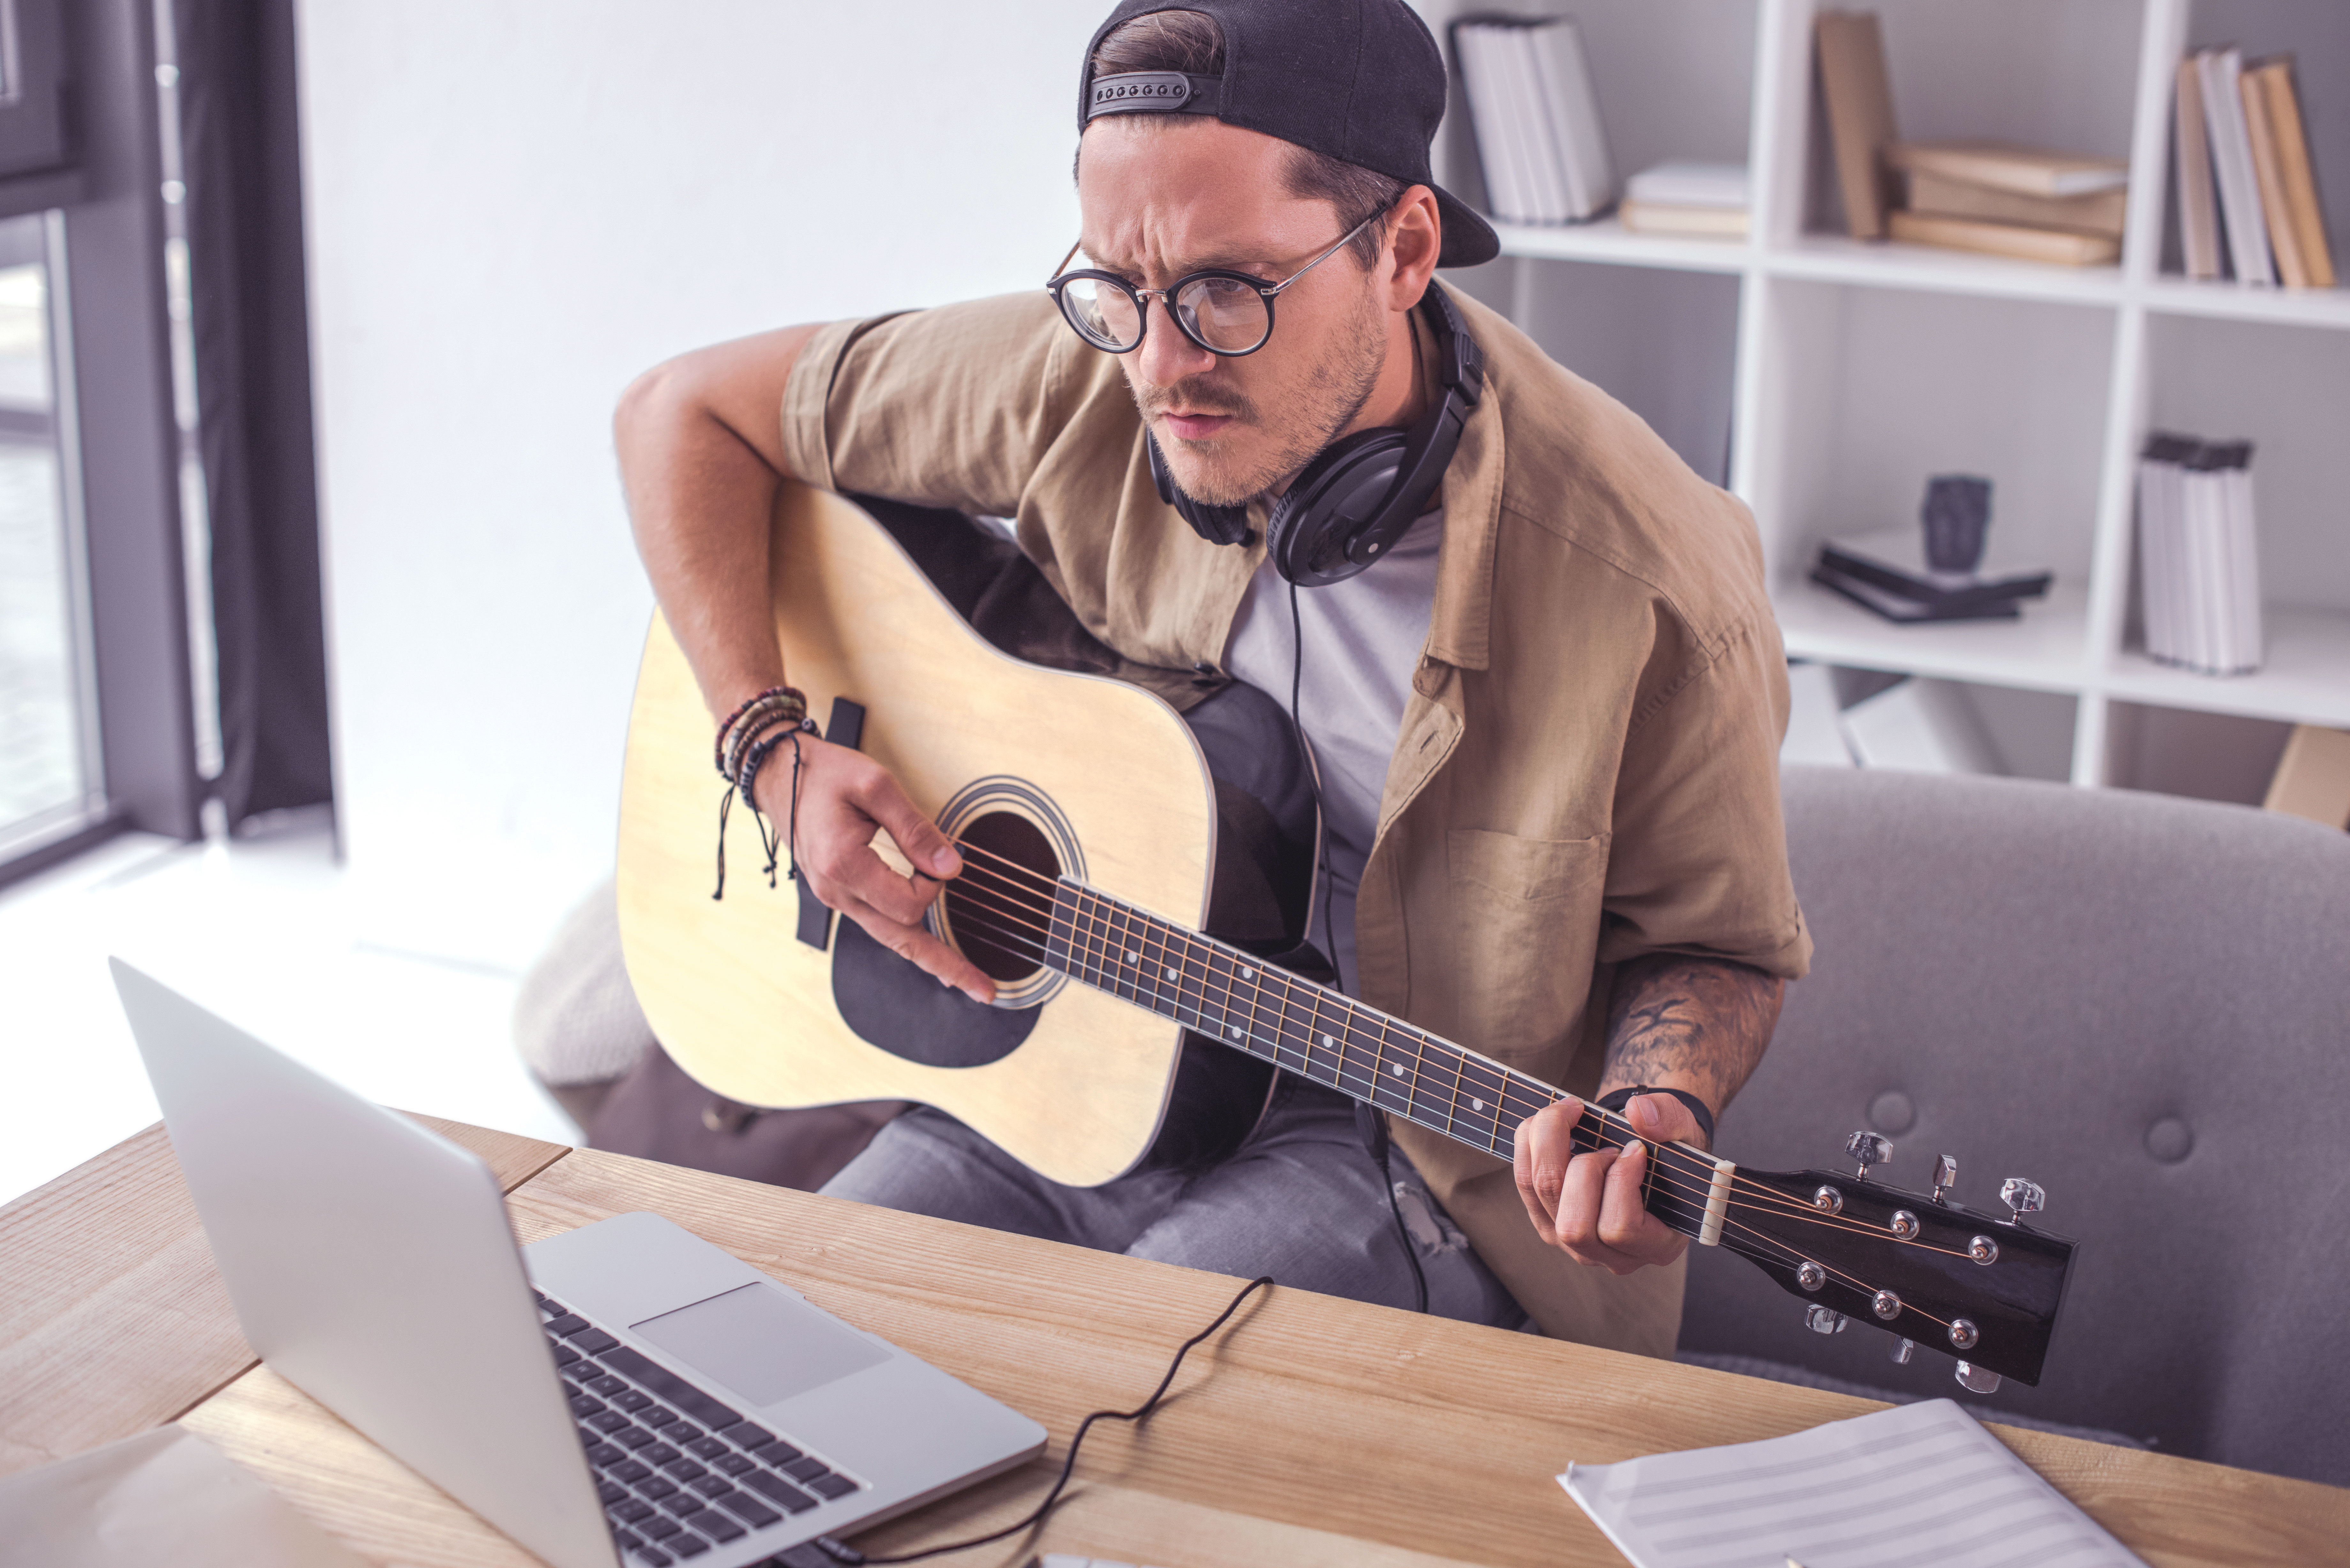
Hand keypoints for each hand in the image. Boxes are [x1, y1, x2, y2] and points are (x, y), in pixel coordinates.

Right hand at [751, 734, 994, 1003]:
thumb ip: (915, 828)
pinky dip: (908, 938)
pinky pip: (879, 924)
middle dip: (946, 965)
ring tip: (965, 978)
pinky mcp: (839, 893)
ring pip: (891, 939)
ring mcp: (835, 897)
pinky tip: (930, 949)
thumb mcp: (875, 786)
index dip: (933, 884)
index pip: (907, 904)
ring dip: (930, 958)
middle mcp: (836, 891)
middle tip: (985, 989)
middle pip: (902, 941)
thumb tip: (951, 865)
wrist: (779, 776)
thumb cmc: (825, 775)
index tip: (939, 856)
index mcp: (843, 865)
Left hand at [1512, 1092, 1703, 1275]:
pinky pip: (1524, 1182)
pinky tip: (1552, 1124)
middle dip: (1584, 1167)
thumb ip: (1670, 1120)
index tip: (1635, 1148)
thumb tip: (1638, 1111)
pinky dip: (1529, 1144)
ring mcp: (1573, 1244)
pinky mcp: (1547, 1221)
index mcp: (1656, 1245)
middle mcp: (1611, 1256)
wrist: (1649, 1153)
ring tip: (1575, 1118)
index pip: (1621, 1229)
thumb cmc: (1671, 1151)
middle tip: (1606, 1142)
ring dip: (1550, 1146)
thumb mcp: (1685, 1132)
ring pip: (1542, 1197)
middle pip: (1573, 1226)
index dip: (1621, 1180)